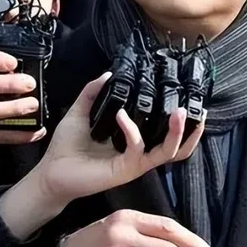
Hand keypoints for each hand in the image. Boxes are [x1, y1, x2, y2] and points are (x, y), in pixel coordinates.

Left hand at [36, 72, 204, 205]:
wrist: (50, 173)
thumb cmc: (66, 148)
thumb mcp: (80, 113)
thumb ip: (93, 93)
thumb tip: (108, 73)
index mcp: (134, 141)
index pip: (166, 135)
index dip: (182, 123)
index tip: (188, 100)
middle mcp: (139, 153)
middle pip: (178, 148)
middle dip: (191, 131)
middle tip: (197, 109)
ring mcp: (134, 163)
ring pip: (167, 152)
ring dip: (176, 132)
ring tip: (179, 112)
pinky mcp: (124, 170)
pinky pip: (137, 149)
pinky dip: (132, 129)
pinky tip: (121, 114)